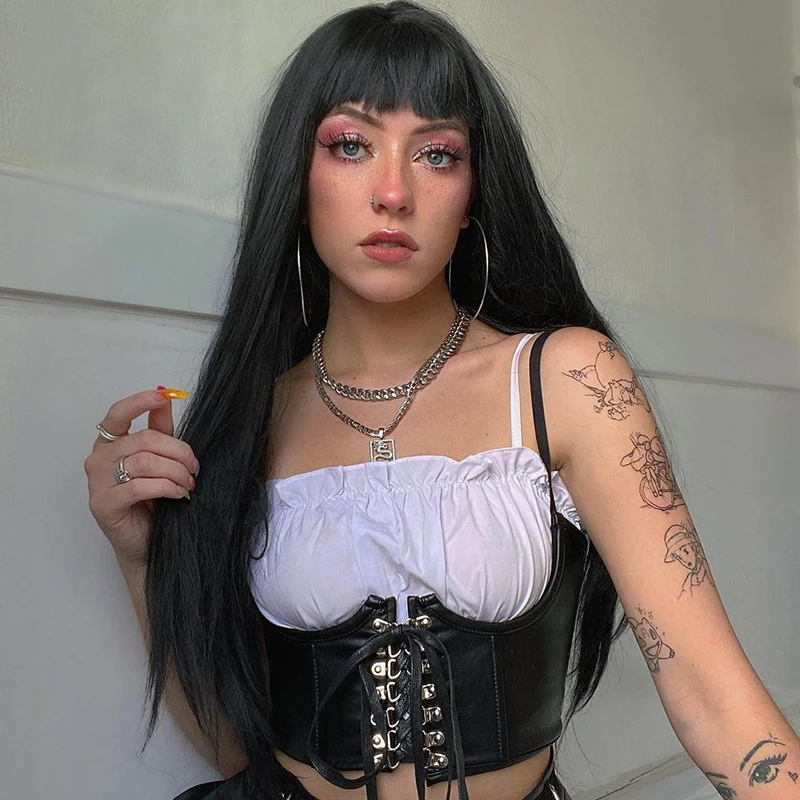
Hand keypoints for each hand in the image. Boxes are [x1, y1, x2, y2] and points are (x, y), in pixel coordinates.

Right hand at [84, 388, 197, 569]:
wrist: (147, 541)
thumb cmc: (153, 500)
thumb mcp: (161, 459)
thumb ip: (160, 429)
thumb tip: (165, 396)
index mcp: (110, 444)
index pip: (118, 414)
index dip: (139, 402)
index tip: (163, 396)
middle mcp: (98, 459)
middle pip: (143, 440)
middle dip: (177, 450)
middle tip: (194, 466)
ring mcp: (97, 482)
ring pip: (143, 462)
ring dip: (175, 471)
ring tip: (188, 483)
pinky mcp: (103, 504)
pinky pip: (139, 486)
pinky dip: (166, 487)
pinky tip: (178, 494)